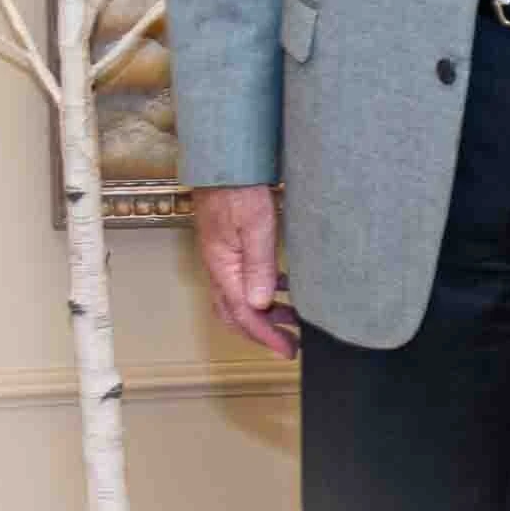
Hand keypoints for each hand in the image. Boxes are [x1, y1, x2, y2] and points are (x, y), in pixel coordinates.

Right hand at [193, 184, 298, 358]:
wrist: (224, 160)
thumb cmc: (238, 187)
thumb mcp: (256, 224)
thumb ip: (259, 264)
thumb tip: (261, 304)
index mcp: (222, 267)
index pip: (243, 314)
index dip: (266, 336)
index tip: (287, 350)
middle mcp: (218, 267)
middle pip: (236, 314)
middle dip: (262, 333)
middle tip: (290, 343)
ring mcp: (222, 257)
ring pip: (238, 298)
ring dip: (263, 313)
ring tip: (291, 320)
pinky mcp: (229, 246)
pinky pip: (242, 280)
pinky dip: (262, 291)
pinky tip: (281, 288)